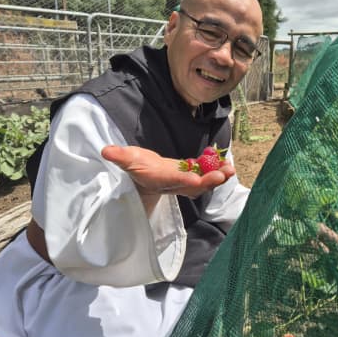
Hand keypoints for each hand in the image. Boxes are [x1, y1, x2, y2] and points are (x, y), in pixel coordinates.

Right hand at [101, 145, 235, 198]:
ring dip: (218, 176)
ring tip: (231, 169)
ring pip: (203, 181)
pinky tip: (226, 161)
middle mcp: (175, 182)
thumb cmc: (134, 166)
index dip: (185, 180)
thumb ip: (119, 156)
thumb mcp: (126, 159)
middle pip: (194, 186)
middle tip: (224, 174)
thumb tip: (106, 151)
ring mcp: (185, 180)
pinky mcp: (191, 174)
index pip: (173, 180)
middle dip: (209, 181)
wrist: (143, 176)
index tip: (198, 180)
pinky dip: (216, 168)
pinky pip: (205, 173)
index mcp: (160, 178)